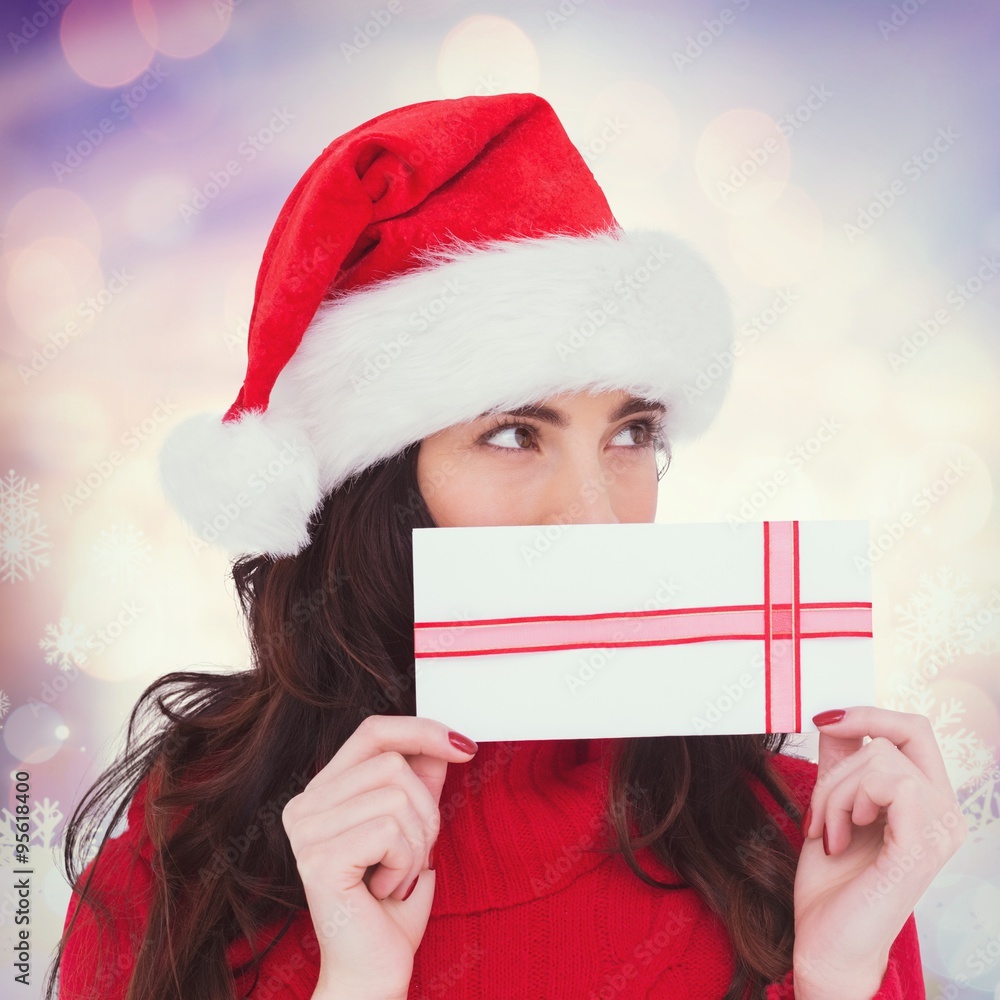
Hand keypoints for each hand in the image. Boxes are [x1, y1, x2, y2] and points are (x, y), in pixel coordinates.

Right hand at [281, 715, 478, 999]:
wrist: (372, 973)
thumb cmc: (391, 908)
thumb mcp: (415, 831)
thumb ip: (420, 784)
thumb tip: (441, 741)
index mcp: (321, 793)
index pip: (372, 731)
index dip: (421, 730)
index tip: (463, 746)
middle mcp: (303, 806)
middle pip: (393, 763)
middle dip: (426, 811)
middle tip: (412, 856)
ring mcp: (306, 832)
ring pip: (397, 796)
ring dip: (417, 844)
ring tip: (397, 876)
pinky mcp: (320, 859)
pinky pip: (391, 831)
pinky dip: (406, 863)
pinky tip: (385, 889)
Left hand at [791, 706, 966, 999]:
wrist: (825, 943)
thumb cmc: (832, 883)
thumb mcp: (832, 804)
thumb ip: (841, 761)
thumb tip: (835, 716)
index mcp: (931, 802)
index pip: (914, 729)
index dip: (869, 713)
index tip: (823, 720)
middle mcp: (947, 813)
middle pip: (900, 733)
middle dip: (844, 759)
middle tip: (821, 807)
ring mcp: (941, 830)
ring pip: (880, 756)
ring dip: (834, 790)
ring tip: (828, 832)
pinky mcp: (922, 845)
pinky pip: (888, 781)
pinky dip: (846, 802)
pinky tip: (838, 837)